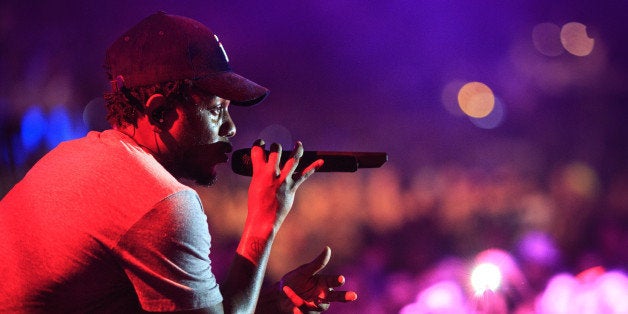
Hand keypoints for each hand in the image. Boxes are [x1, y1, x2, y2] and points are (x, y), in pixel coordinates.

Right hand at [238, 140, 322, 264]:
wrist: (263, 219)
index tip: (261, 143)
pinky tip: (321, 161)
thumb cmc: (257, 204)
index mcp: (258, 173)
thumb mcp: (254, 185)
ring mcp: (283, 180)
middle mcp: (271, 174)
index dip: (259, 144)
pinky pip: (304, 175)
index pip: (257, 151)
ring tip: (299, 144)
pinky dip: (313, 167)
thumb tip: (266, 166)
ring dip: (297, 150)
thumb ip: (261, 174)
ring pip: (293, 160)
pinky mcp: (292, 187)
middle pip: (276, 151)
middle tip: (277, 147)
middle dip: (277, 146)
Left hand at [279, 247, 357, 312]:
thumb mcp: (304, 271)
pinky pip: (304, 312)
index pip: (332, 281)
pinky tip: (294, 309)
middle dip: (344, 296)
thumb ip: (317, 264)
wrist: (279, 296)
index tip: (341, 279)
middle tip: (353, 296)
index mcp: (323, 283)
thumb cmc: (294, 281)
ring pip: (315, 306)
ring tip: (289, 294)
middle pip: (335, 297)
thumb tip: (328, 249)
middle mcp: (323, 296)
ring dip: (302, 301)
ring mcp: (316, 307)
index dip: (337, 280)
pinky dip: (298, 310)